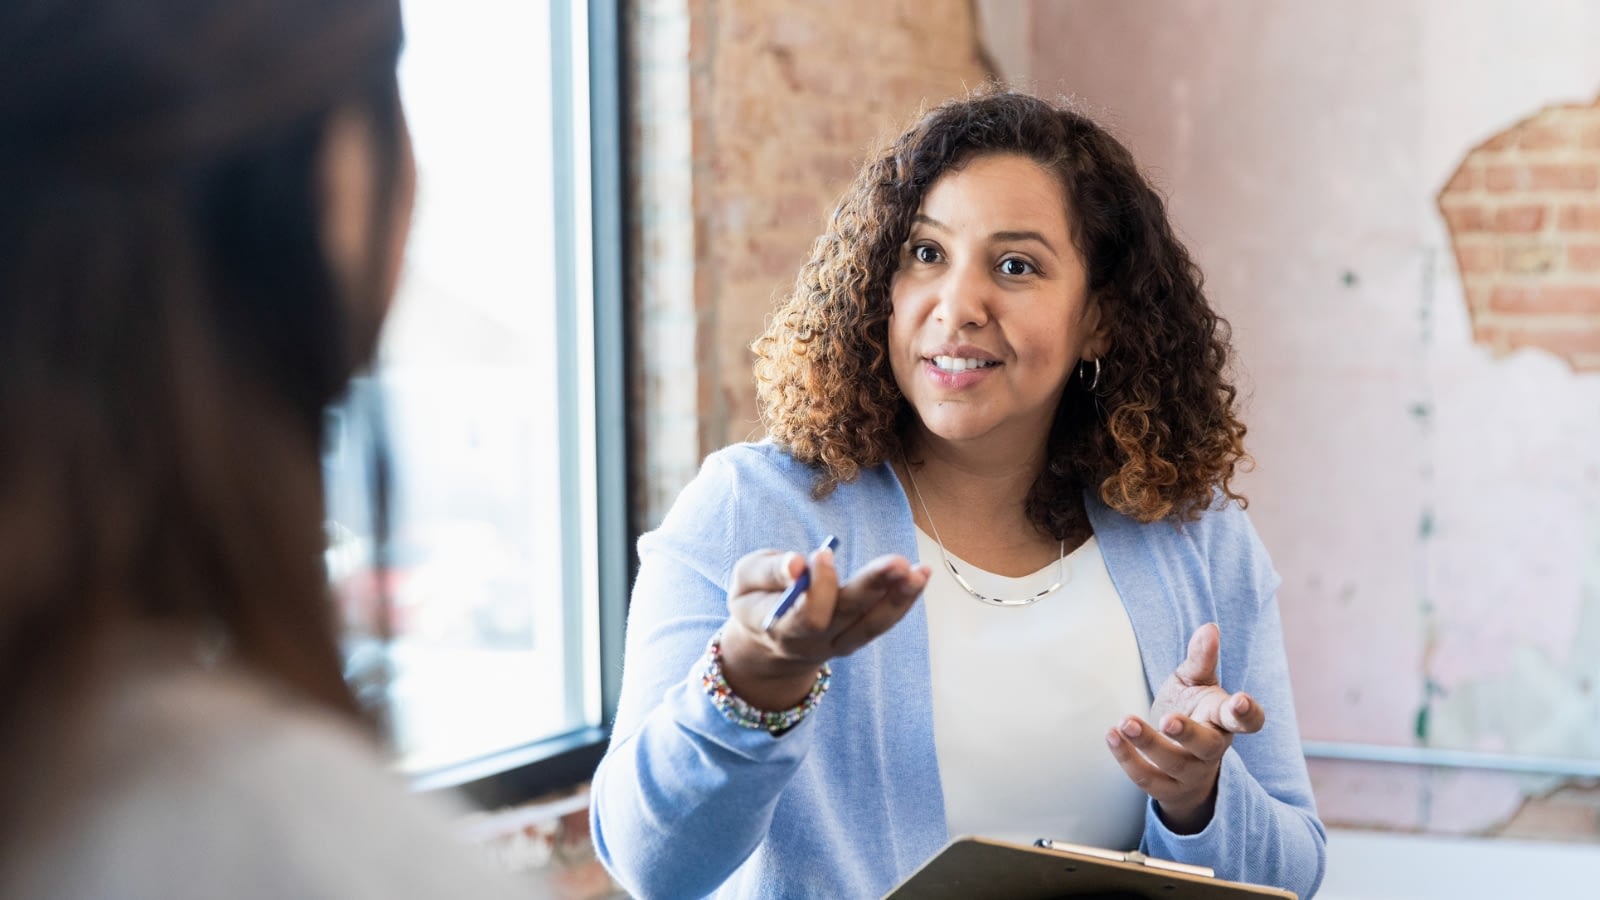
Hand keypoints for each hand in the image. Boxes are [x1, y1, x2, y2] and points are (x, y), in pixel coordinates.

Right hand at [718, 545, 928, 710]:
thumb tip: (797, 563)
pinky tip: (922, 574)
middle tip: (897, 562)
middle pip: (847, 616)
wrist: (766, 647)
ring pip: (872, 623)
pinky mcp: (855, 638)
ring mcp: (839, 642)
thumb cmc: (755, 601)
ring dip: (899, 597)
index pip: (807, 616)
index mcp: (781, 628)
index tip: (820, 554)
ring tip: (919, 571)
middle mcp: (815, 641)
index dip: (818, 587)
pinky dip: (903, 599)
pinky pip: (881, 622)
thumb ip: (767, 572)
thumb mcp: (744, 582)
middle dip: (873, 587)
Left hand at [1104, 623, 1265, 833]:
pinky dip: (1127, 759)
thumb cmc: (1192, 711)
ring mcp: (1191, 772)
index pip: (1247, 721)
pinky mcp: (1166, 788)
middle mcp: (1212, 749)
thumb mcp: (1194, 682)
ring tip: (1124, 722)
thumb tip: (1209, 627)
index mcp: (1223, 720)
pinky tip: (1111, 735)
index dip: (1248, 713)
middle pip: (1207, 746)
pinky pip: (1147, 779)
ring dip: (1147, 743)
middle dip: (1187, 733)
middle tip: (1166, 718)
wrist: (1181, 760)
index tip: (1240, 700)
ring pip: (1173, 764)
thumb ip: (1201, 658)